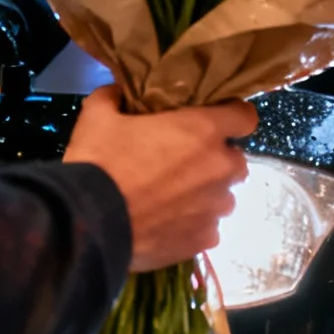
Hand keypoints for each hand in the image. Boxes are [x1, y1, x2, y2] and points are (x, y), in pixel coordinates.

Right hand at [64, 88, 257, 272]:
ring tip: (172, 197)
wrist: (88, 223)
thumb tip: (119, 93)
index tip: (213, 120)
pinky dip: (194, 224)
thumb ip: (115, 96)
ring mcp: (214, 208)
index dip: (231, 117)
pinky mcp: (203, 240)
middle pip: (236, 160)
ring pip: (223, 196)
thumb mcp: (98, 116)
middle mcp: (219, 168)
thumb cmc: (99, 162)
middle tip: (182, 161)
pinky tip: (167, 223)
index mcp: (203, 130)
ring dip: (206, 193)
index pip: (245, 117)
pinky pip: (209, 228)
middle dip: (216, 159)